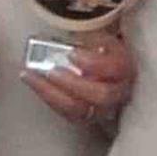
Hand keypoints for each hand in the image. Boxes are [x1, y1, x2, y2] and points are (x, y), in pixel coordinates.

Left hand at [19, 32, 135, 133]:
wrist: (106, 71)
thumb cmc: (102, 51)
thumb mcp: (101, 38)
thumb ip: (90, 39)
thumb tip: (70, 38)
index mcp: (125, 68)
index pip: (115, 69)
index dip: (94, 63)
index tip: (72, 54)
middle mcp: (118, 93)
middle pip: (101, 95)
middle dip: (73, 83)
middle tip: (51, 71)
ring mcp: (102, 109)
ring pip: (80, 109)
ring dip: (52, 93)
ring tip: (31, 77)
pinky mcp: (87, 118)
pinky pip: (67, 114)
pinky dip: (48, 98)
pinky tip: (33, 82)